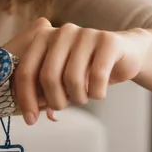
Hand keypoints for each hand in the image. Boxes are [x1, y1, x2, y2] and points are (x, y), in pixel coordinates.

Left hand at [6, 19, 148, 123]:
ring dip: (78, 98)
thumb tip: (30, 115)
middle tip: (63, 108)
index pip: (27, 70)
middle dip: (55, 100)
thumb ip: (43, 92)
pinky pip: (97, 76)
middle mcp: (63, 31)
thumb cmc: (87, 69)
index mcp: (44, 37)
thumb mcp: (61, 79)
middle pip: (48, 76)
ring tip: (84, 98)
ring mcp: (86, 34)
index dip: (25, 98)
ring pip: (73, 78)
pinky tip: (99, 93)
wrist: (125, 54)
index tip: (30, 120)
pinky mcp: (108, 41)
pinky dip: (97, 93)